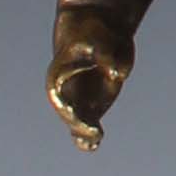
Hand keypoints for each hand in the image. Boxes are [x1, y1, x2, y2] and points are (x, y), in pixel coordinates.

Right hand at [49, 2, 133, 149]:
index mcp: (60, 73)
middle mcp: (67, 89)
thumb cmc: (95, 31)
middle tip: (94, 132)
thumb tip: (117, 74)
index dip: (66, 107)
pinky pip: (88, 122)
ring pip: (76, 122)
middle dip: (78, 124)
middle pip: (68, 112)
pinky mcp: (93, 103)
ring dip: (83, 133)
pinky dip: (89, 135)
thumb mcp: (99, 36)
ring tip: (93, 141)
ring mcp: (80, 98)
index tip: (77, 115)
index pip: (58, 95)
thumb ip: (107, 55)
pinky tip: (92, 144)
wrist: (99, 30)